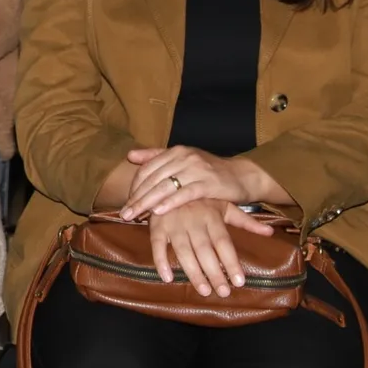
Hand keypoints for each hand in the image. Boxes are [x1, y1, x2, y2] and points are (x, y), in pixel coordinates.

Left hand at [120, 146, 283, 221]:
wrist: (242, 176)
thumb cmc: (209, 171)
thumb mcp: (183, 161)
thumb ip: (157, 157)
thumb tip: (130, 155)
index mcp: (175, 151)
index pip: (147, 169)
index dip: (134, 186)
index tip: (125, 202)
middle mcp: (184, 157)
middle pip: (153, 179)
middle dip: (136, 198)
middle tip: (124, 213)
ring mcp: (197, 169)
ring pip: (165, 187)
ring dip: (147, 203)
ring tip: (134, 216)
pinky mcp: (209, 183)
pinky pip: (185, 194)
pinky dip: (170, 202)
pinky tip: (158, 212)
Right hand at [146, 197, 275, 296]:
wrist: (170, 181)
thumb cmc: (201, 199)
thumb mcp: (225, 205)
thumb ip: (246, 221)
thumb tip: (270, 232)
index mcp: (211, 216)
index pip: (224, 243)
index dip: (231, 262)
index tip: (239, 282)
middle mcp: (193, 221)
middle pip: (205, 251)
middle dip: (214, 273)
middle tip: (223, 293)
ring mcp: (173, 224)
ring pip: (183, 251)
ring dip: (193, 272)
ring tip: (204, 291)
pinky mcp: (157, 226)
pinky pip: (157, 245)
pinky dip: (160, 261)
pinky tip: (167, 278)